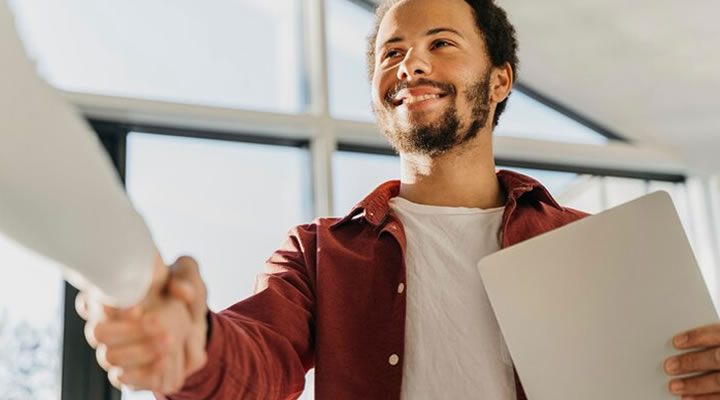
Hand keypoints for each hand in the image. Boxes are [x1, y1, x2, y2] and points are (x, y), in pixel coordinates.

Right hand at [77, 255, 208, 392]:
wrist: (194, 321)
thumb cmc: (180, 290)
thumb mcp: (187, 274)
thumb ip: (185, 275)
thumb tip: (183, 291)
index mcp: (113, 293)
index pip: (89, 301)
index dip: (107, 305)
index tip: (137, 309)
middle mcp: (106, 322)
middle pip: (96, 332)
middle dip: (128, 331)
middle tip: (160, 325)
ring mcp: (113, 348)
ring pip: (109, 357)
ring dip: (140, 352)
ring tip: (170, 342)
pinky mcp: (126, 371)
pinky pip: (123, 378)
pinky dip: (144, 373)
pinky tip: (164, 362)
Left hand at [665, 323, 719, 397]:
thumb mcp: (719, 340)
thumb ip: (707, 342)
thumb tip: (677, 345)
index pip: (717, 334)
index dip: (697, 337)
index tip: (676, 342)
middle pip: (718, 358)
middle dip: (692, 362)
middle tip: (669, 366)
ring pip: (719, 381)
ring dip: (695, 385)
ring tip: (674, 386)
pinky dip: (706, 398)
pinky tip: (688, 398)